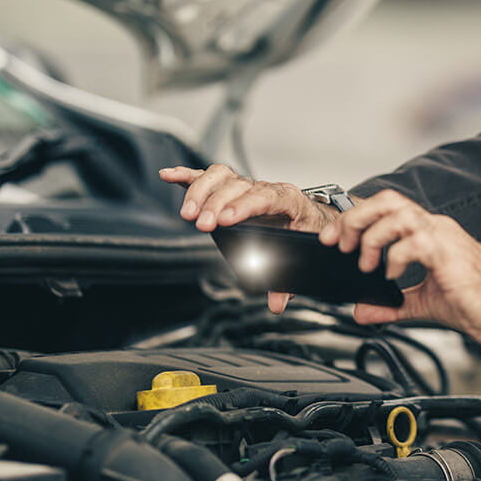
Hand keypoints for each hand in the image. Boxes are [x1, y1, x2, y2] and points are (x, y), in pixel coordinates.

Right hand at [158, 164, 342, 313]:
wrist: (311, 216)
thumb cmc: (307, 232)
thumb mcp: (304, 254)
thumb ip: (288, 282)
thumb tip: (276, 303)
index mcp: (288, 200)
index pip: (266, 198)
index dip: (245, 206)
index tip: (227, 219)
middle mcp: (265, 188)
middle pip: (237, 187)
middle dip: (217, 204)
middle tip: (202, 225)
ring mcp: (246, 186)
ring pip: (220, 177)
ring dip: (200, 192)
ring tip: (187, 214)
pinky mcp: (231, 187)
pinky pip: (208, 177)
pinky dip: (188, 176)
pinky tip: (170, 176)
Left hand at [319, 190, 480, 356]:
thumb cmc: (479, 305)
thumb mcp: (424, 304)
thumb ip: (392, 305)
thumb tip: (363, 310)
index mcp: (431, 234)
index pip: (387, 210)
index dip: (356, 220)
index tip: (335, 241)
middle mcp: (436, 228)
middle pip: (387, 200)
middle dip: (355, 219)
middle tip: (340, 244)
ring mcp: (445, 238)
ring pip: (398, 214)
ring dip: (372, 236)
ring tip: (366, 263)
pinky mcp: (451, 254)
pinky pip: (415, 240)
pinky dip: (395, 256)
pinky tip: (391, 275)